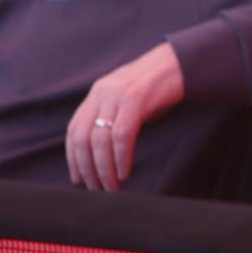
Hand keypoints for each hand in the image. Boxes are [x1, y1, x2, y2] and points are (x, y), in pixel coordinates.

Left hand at [65, 42, 184, 190]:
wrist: (178, 63)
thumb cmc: (155, 87)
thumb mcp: (125, 99)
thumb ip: (111, 117)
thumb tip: (102, 154)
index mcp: (97, 92)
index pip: (74, 129)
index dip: (73, 158)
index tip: (78, 178)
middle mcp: (102, 92)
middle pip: (83, 138)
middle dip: (87, 169)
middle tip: (97, 189)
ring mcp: (118, 94)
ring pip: (100, 140)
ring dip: (104, 170)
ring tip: (112, 187)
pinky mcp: (136, 98)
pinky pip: (122, 135)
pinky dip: (121, 158)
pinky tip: (124, 172)